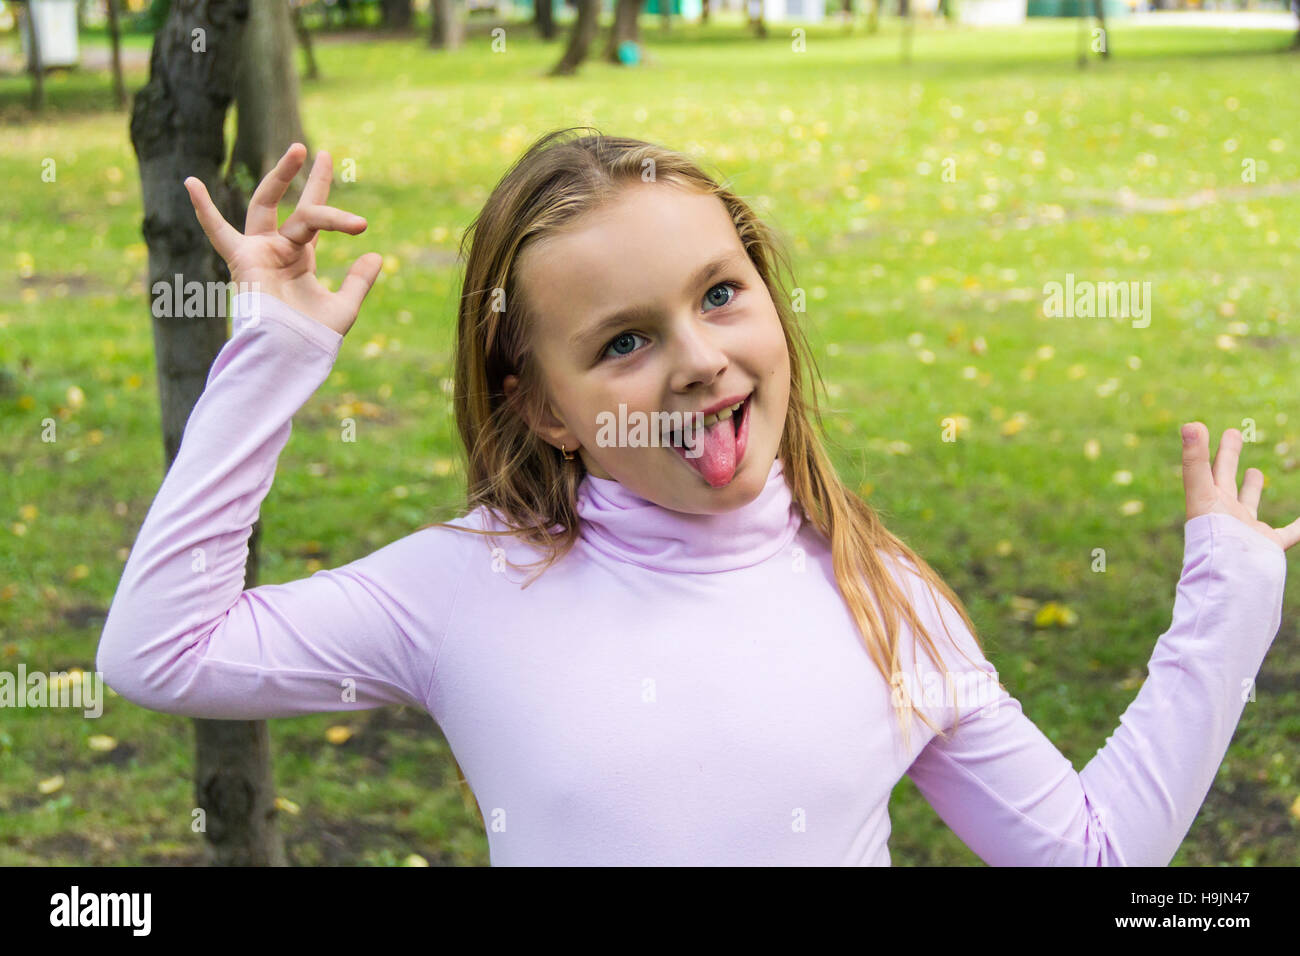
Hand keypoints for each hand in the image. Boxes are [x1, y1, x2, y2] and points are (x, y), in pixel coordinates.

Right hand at [183, 143, 381, 336]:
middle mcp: (278, 250)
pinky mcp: (242, 259)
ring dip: (281, 176)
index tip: (335, 167)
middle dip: (312, 181)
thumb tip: (376, 255)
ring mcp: (258, 252)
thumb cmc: (314, 337)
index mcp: (299, 258)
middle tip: (326, 153)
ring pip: (270, 207)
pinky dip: (203, 210)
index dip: (324, 193)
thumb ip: (358, 281)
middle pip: (296, 207)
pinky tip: (191, 182)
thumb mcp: (344, 307)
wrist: (292, 354)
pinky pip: (218, 232)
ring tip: (300, 149)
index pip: (314, 219)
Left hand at [1181, 422, 1299, 550]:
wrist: (1232, 575)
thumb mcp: (1201, 492)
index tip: (1216, 428)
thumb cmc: (1214, 534)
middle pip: (1226, 479)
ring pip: (1249, 504)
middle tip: (1234, 433)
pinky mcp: (1268, 545)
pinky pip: (1289, 533)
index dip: (1213, 448)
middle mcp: (1226, 513)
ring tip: (1255, 472)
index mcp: (1210, 501)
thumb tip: (1190, 423)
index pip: (1211, 467)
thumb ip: (1194, 460)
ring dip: (1252, 489)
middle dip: (1229, 456)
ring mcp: (1246, 529)